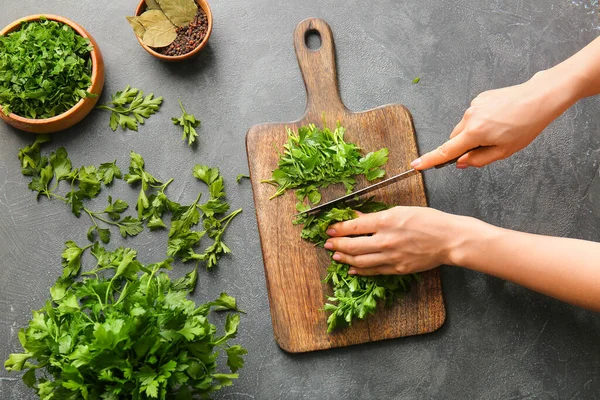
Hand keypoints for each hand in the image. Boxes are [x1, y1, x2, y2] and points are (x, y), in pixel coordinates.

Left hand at [324, 206, 461, 275]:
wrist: (449, 239)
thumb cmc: (428, 220)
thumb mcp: (400, 210)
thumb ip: (376, 216)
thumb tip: (357, 217)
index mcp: (386, 221)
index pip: (354, 227)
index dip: (338, 229)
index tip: (329, 230)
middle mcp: (385, 240)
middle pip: (352, 246)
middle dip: (336, 245)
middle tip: (327, 244)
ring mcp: (391, 257)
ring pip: (360, 261)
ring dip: (345, 259)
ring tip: (336, 256)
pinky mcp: (397, 269)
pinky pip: (373, 271)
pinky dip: (360, 270)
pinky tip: (352, 269)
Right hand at [411, 70, 578, 169]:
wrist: (539, 97)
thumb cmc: (526, 125)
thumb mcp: (504, 151)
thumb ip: (479, 160)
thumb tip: (461, 162)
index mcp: (474, 133)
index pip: (446, 151)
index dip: (430, 160)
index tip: (416, 164)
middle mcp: (469, 118)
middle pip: (455, 138)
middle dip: (465, 146)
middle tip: (488, 147)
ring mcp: (473, 106)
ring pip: (465, 127)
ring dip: (475, 133)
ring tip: (500, 130)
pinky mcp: (480, 98)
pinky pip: (474, 115)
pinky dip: (481, 121)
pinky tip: (500, 119)